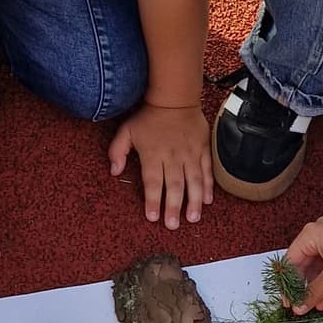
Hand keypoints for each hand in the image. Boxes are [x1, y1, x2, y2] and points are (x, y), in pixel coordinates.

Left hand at [109, 100, 212, 227]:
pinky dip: (208, 186)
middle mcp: (173, 156)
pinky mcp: (203, 149)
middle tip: (173, 225)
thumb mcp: (127, 130)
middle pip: (174, 185)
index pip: (153, 182)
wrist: (175, 97)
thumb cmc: (149, 117)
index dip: (153, 200)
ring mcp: (190, 153)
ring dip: (194, 201)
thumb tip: (114, 172)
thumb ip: (117, 151)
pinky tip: (207, 200)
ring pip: (194, 181)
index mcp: (153, 154)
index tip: (153, 217)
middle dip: (173, 207)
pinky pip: (207, 170)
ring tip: (193, 218)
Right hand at [284, 215, 322, 308]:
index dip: (288, 284)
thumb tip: (299, 306)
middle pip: (303, 265)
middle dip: (305, 287)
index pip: (290, 262)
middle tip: (302, 305)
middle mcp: (317, 234)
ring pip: (316, 268)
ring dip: (317, 287)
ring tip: (320, 304)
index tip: (288, 301)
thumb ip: (313, 292)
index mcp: (310, 235)